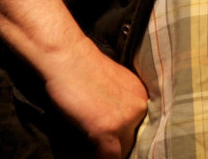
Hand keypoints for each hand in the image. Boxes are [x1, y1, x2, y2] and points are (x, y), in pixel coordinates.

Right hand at [43, 37, 147, 157]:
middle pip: (132, 140)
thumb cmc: (80, 68)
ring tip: (92, 148)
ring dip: (107, 153)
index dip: (124, 137)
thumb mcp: (110, 86)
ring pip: (122, 150)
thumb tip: (114, 129)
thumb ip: (118, 105)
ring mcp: (126, 118)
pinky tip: (88, 155)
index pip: (139, 127)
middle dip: (116, 145)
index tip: (112, 142)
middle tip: (98, 144)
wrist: (66, 57)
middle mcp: (140, 106)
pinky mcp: (108, 129)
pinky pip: (109, 157)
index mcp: (141, 95)